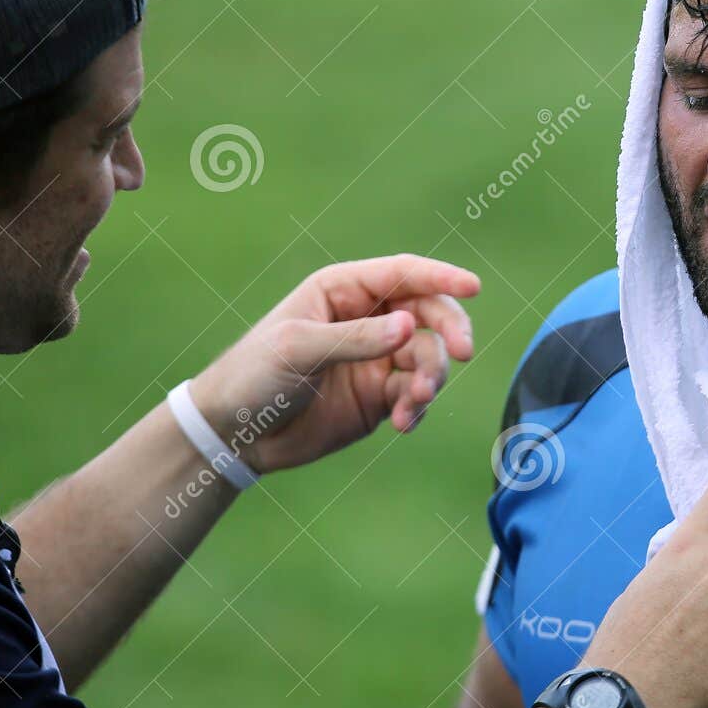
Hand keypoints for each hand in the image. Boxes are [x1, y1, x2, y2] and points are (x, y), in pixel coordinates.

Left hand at [189, 254, 480, 473]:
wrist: (235, 434)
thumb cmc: (253, 375)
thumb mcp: (298, 349)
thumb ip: (356, 338)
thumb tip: (412, 327)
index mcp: (343, 290)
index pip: (403, 273)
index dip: (441, 277)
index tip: (473, 287)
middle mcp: (368, 319)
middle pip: (428, 313)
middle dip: (449, 331)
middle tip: (462, 353)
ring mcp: (377, 358)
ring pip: (428, 357)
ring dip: (432, 377)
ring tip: (416, 401)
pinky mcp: (380, 396)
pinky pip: (416, 394)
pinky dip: (419, 407)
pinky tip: (404, 423)